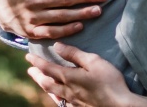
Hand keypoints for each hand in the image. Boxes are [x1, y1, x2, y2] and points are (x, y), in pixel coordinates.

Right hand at [0, 0, 106, 38]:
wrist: (0, 9)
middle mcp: (34, 1)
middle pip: (64, 0)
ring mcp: (32, 18)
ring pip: (60, 16)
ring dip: (80, 14)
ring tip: (97, 11)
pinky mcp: (32, 32)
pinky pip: (51, 32)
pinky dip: (66, 30)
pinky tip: (80, 26)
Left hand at [26, 44, 146, 106]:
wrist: (118, 105)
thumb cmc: (109, 81)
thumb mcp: (93, 62)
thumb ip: (74, 54)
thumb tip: (57, 46)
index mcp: (69, 77)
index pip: (48, 68)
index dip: (37, 62)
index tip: (28, 56)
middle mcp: (67, 91)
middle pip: (47, 83)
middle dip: (37, 75)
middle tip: (30, 70)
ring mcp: (72, 102)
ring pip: (53, 94)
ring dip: (44, 86)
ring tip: (40, 82)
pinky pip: (63, 103)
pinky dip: (56, 98)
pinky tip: (59, 98)